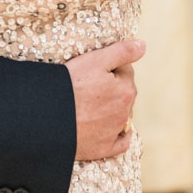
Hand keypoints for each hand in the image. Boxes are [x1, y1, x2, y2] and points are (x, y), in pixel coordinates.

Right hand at [66, 38, 142, 159]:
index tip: (94, 66)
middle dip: (113, 86)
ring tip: (92, 102)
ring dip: (113, 108)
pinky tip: (113, 131)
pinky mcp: (103, 148)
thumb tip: (143, 45)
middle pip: (124, 93)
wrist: (48, 117)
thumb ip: (122, 51)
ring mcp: (114, 132)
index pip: (125, 71)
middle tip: (90, 82)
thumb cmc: (70, 86)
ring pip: (122, 115)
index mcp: (125, 90)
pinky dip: (119, 136)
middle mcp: (124, 112)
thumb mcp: (95, 60)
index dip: (110, 66)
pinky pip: (120, 143)